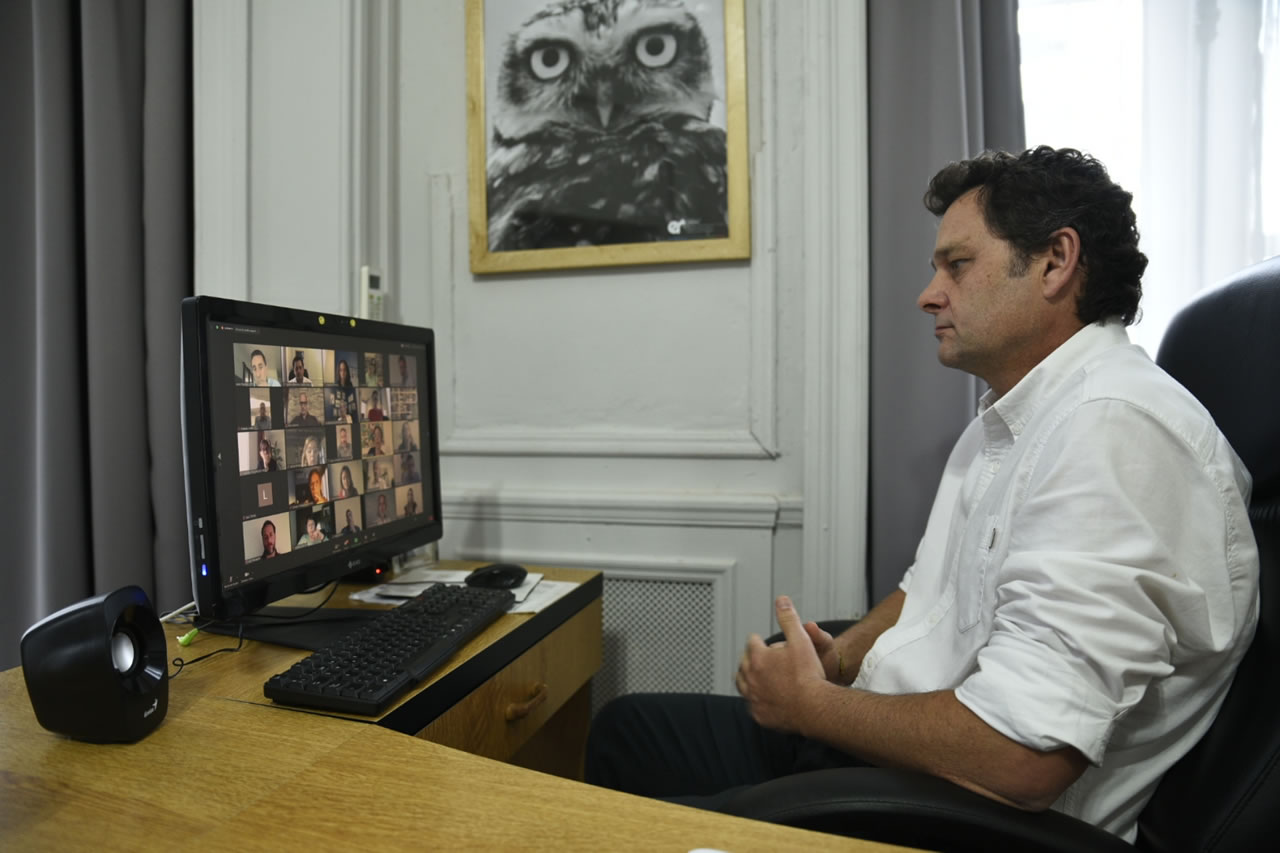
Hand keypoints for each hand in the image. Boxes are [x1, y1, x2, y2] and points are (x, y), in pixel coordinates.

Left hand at [735, 596, 828, 731]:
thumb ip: (789, 619)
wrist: (814, 708)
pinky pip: (751, 704)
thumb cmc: (809, 675)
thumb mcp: (801, 640)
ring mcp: (753, 697)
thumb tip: (781, 601)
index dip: (761, 640)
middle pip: (744, 662)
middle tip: (761, 657)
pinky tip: (763, 697)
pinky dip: (755, 698)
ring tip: (757, 675)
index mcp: (757, 657)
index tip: (764, 642)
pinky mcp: (758, 714)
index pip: (752, 641)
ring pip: (742, 683)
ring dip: (747, 677)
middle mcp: (750, 677)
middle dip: (752, 657)